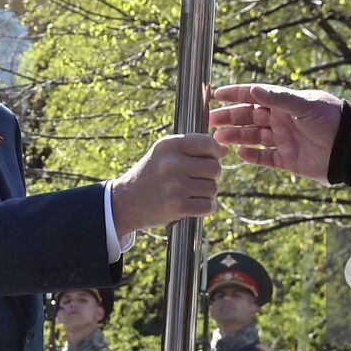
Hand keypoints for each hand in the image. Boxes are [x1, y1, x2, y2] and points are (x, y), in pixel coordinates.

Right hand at [109, 134, 225, 232]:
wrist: (125, 202)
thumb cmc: (151, 174)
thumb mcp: (165, 153)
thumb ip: (194, 148)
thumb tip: (225, 151)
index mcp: (169, 145)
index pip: (208, 143)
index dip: (215, 152)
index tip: (211, 158)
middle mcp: (172, 163)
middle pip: (215, 168)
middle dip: (212, 176)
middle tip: (198, 180)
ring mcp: (174, 186)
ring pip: (213, 188)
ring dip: (207, 193)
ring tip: (191, 193)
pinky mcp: (177, 207)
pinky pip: (209, 206)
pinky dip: (206, 207)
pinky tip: (193, 205)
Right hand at [209, 84, 341, 183]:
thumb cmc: (332, 120)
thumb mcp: (305, 105)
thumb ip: (279, 99)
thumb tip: (253, 90)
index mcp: (285, 103)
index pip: (254, 95)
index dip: (235, 94)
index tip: (216, 95)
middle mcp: (282, 120)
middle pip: (250, 117)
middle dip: (230, 118)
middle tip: (210, 121)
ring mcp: (284, 140)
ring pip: (254, 137)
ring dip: (237, 137)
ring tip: (219, 139)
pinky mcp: (288, 159)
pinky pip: (266, 158)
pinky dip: (253, 156)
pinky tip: (240, 154)